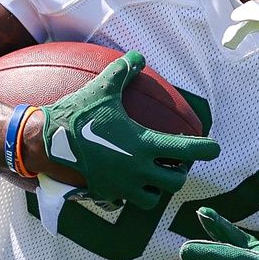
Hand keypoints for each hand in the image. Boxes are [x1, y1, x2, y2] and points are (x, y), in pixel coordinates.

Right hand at [40, 51, 219, 209]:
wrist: (44, 142)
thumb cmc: (76, 115)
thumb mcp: (102, 89)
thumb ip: (123, 72)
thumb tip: (138, 57)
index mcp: (144, 145)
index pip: (188, 151)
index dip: (206, 149)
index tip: (214, 147)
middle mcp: (137, 170)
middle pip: (176, 181)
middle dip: (179, 172)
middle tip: (174, 161)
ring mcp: (122, 187)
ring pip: (154, 199)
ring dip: (156, 188)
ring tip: (152, 174)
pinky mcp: (105, 195)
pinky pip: (125, 203)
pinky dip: (129, 196)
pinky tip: (124, 182)